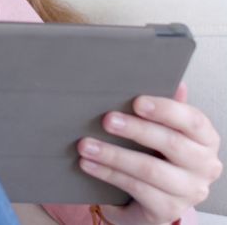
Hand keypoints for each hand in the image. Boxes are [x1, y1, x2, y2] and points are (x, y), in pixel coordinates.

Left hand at [77, 82, 222, 224]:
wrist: (149, 199)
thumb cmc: (156, 155)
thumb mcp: (160, 130)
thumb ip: (162, 107)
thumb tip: (170, 80)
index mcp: (205, 139)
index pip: (193, 120)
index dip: (166, 110)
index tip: (137, 101)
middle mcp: (205, 166)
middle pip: (172, 145)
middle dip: (136, 130)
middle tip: (106, 120)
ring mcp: (189, 191)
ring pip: (150, 170)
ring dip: (113, 155)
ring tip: (85, 145)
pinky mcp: (168, 210)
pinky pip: (136, 189)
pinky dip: (108, 174)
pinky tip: (88, 165)